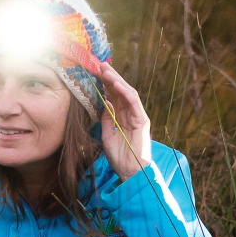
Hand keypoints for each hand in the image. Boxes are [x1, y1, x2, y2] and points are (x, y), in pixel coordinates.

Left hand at [90, 62, 151, 181]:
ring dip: (116, 80)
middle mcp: (130, 114)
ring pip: (127, 93)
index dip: (104, 84)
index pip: (113, 96)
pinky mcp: (142, 120)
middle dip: (109, 77)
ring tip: (105, 70)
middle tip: (99, 65)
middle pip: (119, 91)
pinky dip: (125, 92)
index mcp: (121, 117)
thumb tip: (103, 103)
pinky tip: (116, 84)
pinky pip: (133, 102)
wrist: (130, 171)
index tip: (93, 73)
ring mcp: (137, 116)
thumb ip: (106, 119)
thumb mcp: (106, 135)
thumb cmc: (119, 157)